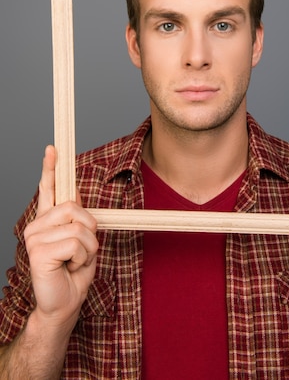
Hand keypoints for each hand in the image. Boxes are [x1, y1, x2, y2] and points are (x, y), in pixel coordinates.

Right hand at [24, 146, 98, 328]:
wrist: (64, 305)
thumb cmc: (73, 274)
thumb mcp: (82, 242)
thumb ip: (79, 221)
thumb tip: (79, 201)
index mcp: (48, 220)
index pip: (49, 188)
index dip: (50, 168)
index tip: (53, 148)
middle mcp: (37, 225)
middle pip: (75, 207)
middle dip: (90, 230)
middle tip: (81, 251)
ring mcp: (34, 237)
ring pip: (79, 227)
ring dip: (87, 248)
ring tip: (74, 262)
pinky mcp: (38, 252)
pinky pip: (76, 244)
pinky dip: (81, 258)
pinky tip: (68, 268)